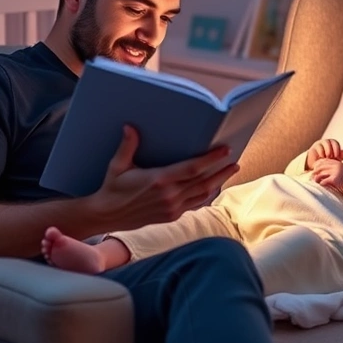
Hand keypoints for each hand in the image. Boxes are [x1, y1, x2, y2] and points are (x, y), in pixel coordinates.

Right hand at [87, 125, 237, 231]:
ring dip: (219, 181)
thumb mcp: (117, 165)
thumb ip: (127, 145)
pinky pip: (195, 204)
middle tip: (235, 160)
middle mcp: (169, 195)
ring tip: (231, 170)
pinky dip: (207, 195)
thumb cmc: (112, 188)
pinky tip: (214, 187)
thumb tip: (130, 126)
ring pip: (202, 194)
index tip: (225, 150)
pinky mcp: (171, 216)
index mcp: (159, 180)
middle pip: (203, 181)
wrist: (107, 215)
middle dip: (221, 170)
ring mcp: (172, 207)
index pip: (192, 169)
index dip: (211, 159)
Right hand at [306, 138, 342, 168]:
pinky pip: (319, 147)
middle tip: (333, 157)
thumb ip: (340, 156)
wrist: (315, 165)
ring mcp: (319, 144)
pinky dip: (322, 153)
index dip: (338, 150)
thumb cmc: (326, 162)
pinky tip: (322, 158)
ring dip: (328, 150)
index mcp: (332, 144)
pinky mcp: (314, 147)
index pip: (336, 143)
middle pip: (332, 141)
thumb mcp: (334, 161)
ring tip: (328, 157)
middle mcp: (326, 142)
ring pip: (326, 142)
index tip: (338, 157)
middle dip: (334, 149)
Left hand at [310, 158, 342, 192]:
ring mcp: (336, 172)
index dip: (317, 165)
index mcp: (336, 162)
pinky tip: (321, 185)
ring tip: (315, 181)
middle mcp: (336, 165)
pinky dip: (321, 183)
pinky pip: (324, 181)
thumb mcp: (341, 170)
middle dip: (315, 172)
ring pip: (320, 174)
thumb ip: (333, 167)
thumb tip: (321, 169)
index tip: (314, 170)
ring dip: (316, 178)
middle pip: (320, 167)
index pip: (323, 161)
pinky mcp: (335, 179)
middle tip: (311, 177)